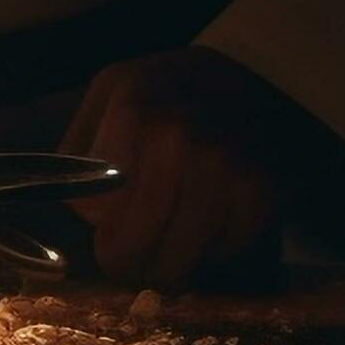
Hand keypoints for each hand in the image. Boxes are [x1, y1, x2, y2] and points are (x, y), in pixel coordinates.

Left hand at [61, 46, 330, 288]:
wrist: (267, 79)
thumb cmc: (177, 93)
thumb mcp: (114, 91)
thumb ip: (83, 143)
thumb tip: (77, 209)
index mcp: (132, 107)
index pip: (91, 206)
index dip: (96, 223)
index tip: (105, 227)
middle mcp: (177, 138)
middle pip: (128, 245)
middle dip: (124, 261)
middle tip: (129, 262)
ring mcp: (223, 168)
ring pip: (172, 262)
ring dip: (167, 265)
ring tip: (168, 249)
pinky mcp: (262, 194)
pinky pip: (219, 255)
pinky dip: (211, 253)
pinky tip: (209, 228)